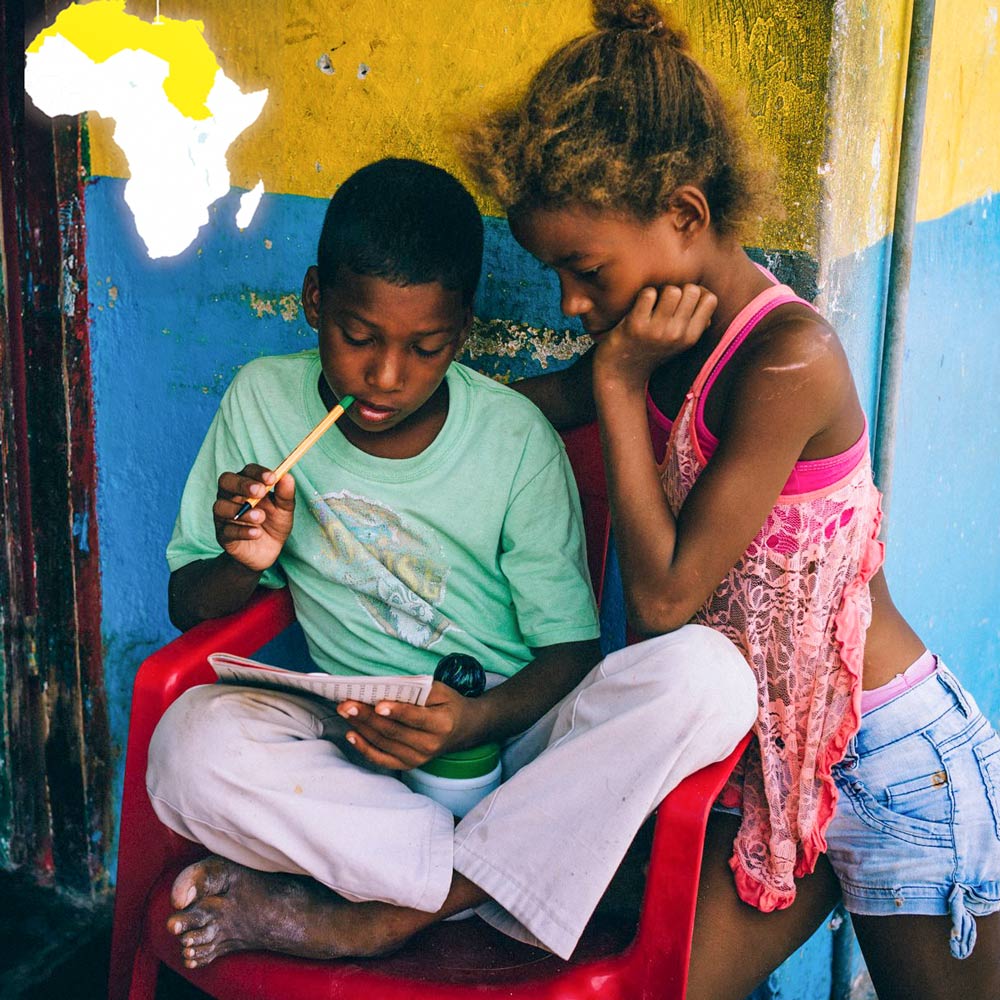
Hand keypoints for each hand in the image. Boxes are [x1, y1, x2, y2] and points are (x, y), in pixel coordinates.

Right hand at [213, 464, 294, 572]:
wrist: (269, 551)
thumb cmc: (274, 523)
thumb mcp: (285, 509)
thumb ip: (285, 494)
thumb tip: (288, 476)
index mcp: (246, 485)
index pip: (247, 471)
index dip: (257, 473)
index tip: (272, 478)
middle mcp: (231, 496)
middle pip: (226, 481)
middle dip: (242, 484)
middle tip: (260, 492)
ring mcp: (224, 516)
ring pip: (221, 506)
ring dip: (243, 510)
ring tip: (261, 517)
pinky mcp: (223, 535)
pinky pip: (227, 530)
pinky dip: (242, 531)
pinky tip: (257, 533)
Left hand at [337, 681, 482, 769]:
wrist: (462, 729)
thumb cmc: (447, 705)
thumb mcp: (440, 691)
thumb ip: (416, 689)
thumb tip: (385, 687)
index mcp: (441, 724)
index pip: (415, 718)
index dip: (396, 711)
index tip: (378, 703)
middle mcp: (430, 745)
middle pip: (393, 731)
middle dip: (367, 717)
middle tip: (347, 704)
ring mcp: (418, 758)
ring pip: (384, 743)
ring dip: (361, 728)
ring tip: (344, 712)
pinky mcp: (408, 765)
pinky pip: (382, 759)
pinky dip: (364, 748)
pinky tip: (351, 734)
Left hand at [594, 283, 716, 391]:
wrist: (619, 373)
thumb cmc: (650, 350)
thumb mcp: (678, 343)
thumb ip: (696, 323)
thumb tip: (707, 298)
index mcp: (691, 337)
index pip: (710, 300)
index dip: (697, 293)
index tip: (683, 300)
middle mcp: (677, 334)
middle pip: (692, 290)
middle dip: (679, 288)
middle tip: (664, 301)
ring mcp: (657, 330)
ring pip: (672, 290)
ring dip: (660, 291)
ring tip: (651, 303)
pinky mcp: (636, 325)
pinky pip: (648, 294)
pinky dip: (642, 295)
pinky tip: (638, 306)